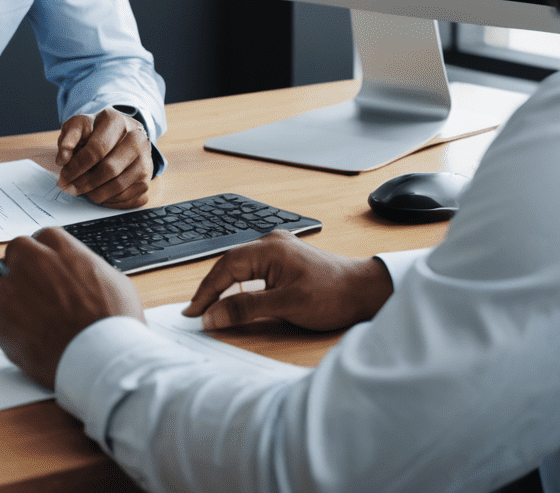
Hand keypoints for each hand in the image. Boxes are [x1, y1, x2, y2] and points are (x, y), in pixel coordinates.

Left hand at [0, 227, 143, 389]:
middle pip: (17, 252)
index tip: (51, 272)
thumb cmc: (113, 324)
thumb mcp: (114, 281)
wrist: (102, 360)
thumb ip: (87, 268)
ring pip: (4, 285)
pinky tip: (33, 339)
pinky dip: (11, 326)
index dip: (47, 258)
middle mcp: (31, 260)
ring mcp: (12, 288)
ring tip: (40, 323)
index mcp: (58, 245)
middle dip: (25, 268)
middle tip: (39, 293)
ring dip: (17, 299)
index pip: (42, 239)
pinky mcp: (1, 319)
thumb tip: (83, 273)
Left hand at [55, 108, 151, 206]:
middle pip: (109, 169)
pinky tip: (98, 193)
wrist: (123, 134)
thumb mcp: (80, 125)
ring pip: (119, 186)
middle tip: (69, 188)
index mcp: (117, 121)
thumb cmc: (98, 131)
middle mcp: (136, 138)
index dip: (77, 166)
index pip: (96, 149)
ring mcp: (145, 159)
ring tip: (82, 191)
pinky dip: (110, 200)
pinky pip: (128, 197)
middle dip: (84, 182)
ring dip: (96, 194)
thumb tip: (63, 157)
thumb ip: (69, 136)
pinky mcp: (147, 178)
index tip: (64, 176)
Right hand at [185, 229, 393, 331]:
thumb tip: (213, 316)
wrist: (367, 291)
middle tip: (196, 312)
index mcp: (269, 248)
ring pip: (241, 266)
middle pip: (230, 264)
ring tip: (211, 306)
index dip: (206, 291)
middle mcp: (271, 242)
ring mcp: (279, 248)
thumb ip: (246, 310)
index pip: (225, 267)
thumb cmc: (333, 296)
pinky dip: (241, 283)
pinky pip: (253, 268)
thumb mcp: (286, 305)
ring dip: (225, 286)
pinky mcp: (286, 259)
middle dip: (212, 288)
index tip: (193, 313)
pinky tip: (237, 295)